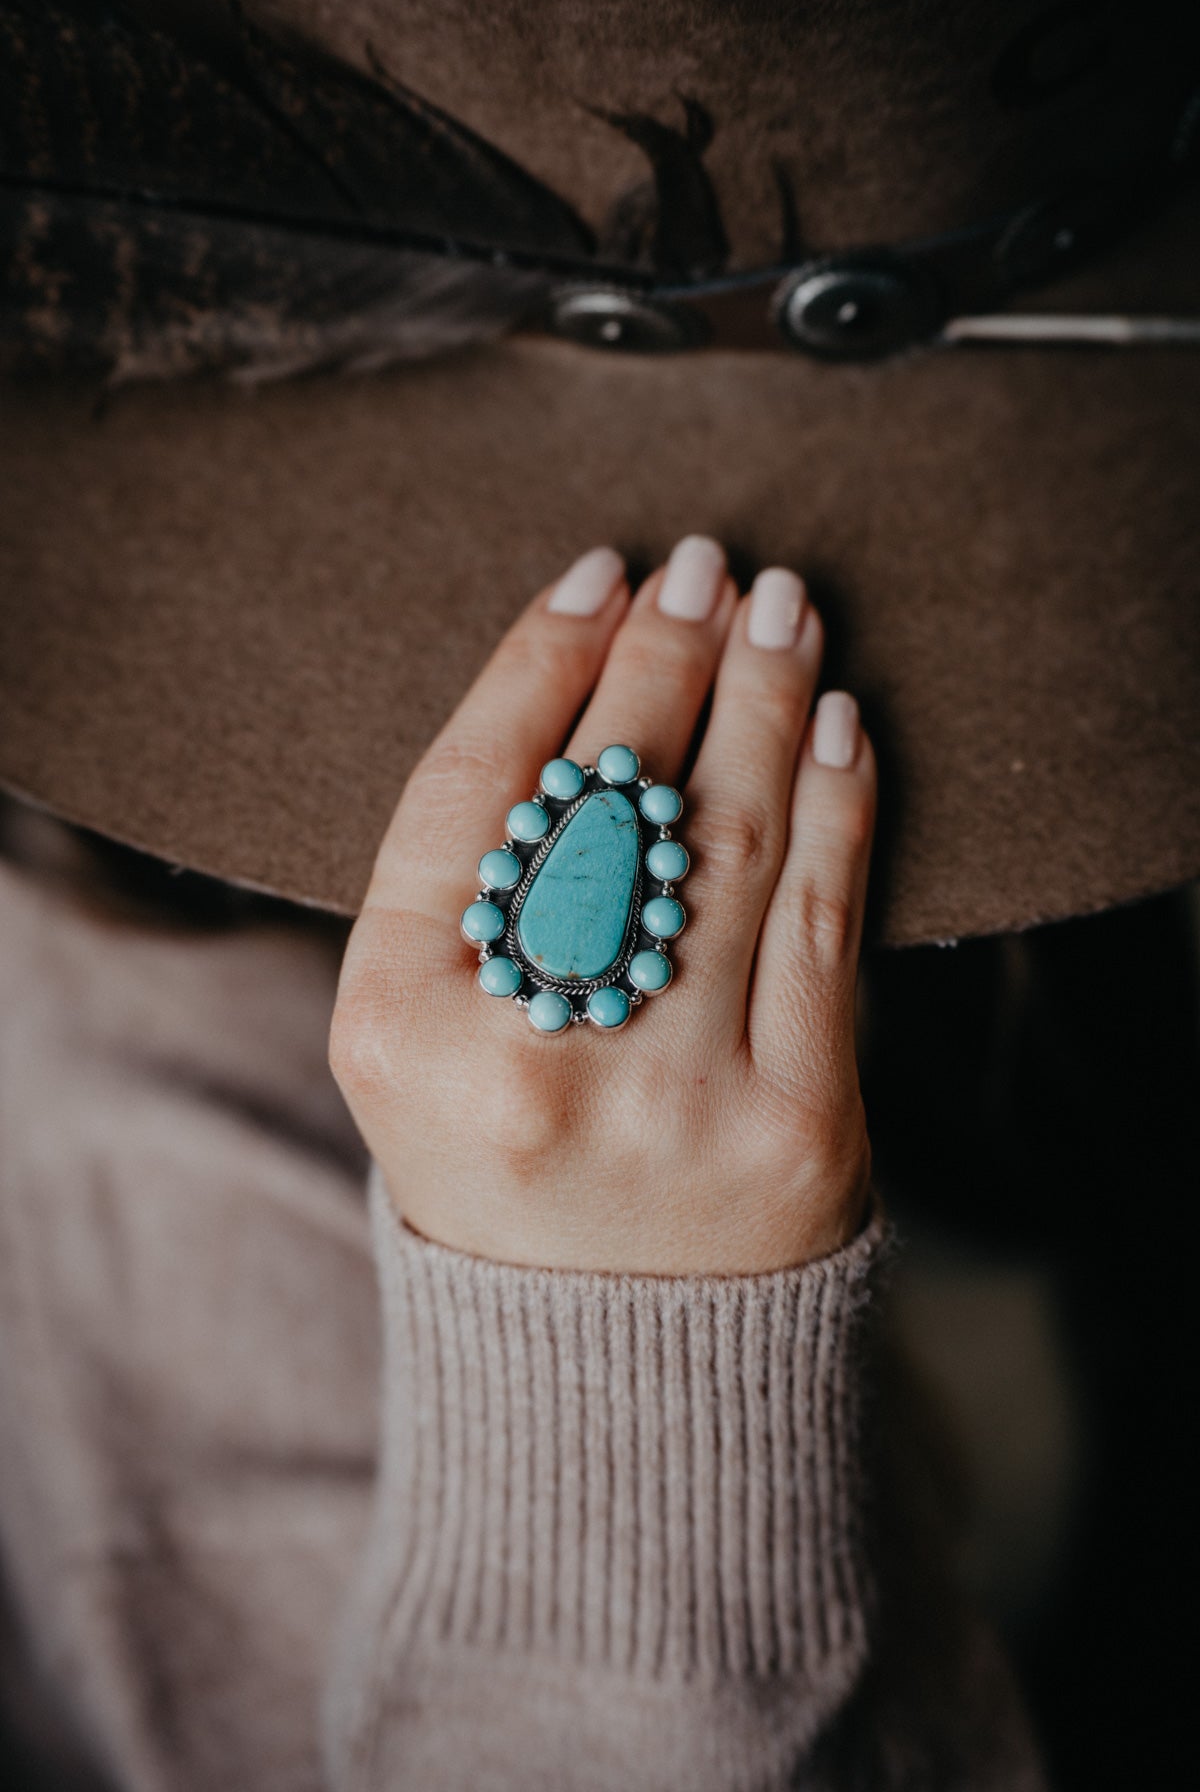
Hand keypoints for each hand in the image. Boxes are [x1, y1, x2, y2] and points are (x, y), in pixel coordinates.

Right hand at [331, 537, 876, 1274]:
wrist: (608, 1362)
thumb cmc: (505, 1166)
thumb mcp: (420, 1048)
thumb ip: (467, 893)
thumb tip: (587, 687)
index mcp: (399, 1030)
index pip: (471, 792)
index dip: (539, 664)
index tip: (595, 577)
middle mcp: (526, 1057)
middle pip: (606, 797)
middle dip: (665, 657)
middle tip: (702, 567)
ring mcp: (670, 1095)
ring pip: (727, 838)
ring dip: (764, 697)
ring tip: (781, 609)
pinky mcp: (796, 1125)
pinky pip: (823, 919)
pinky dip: (835, 803)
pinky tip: (836, 724)